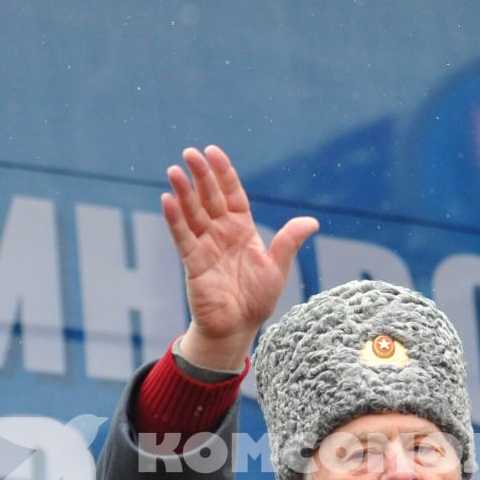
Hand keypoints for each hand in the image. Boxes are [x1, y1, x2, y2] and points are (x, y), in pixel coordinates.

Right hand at [161, 145, 318, 371]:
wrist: (236, 328)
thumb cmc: (256, 299)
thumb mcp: (277, 268)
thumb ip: (289, 242)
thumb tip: (312, 221)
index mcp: (242, 229)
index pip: (231, 194)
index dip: (223, 173)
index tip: (213, 152)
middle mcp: (221, 233)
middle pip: (209, 198)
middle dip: (200, 176)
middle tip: (190, 153)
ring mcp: (205, 246)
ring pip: (192, 213)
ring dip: (183, 192)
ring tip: (174, 171)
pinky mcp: (192, 262)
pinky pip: (182, 237)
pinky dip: (175, 219)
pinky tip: (167, 200)